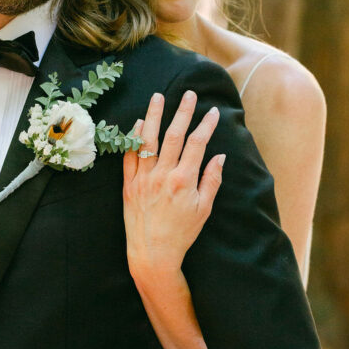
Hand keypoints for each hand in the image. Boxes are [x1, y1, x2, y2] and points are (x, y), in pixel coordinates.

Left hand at [123, 90, 223, 274]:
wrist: (152, 254)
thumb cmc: (182, 233)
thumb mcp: (204, 209)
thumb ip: (212, 180)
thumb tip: (219, 156)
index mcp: (183, 181)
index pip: (197, 144)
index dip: (205, 125)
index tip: (212, 111)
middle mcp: (162, 176)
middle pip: (173, 135)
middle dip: (183, 112)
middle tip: (189, 94)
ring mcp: (143, 179)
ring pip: (148, 140)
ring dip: (153, 115)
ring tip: (158, 97)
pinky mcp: (128, 185)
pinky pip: (129, 156)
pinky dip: (134, 138)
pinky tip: (139, 122)